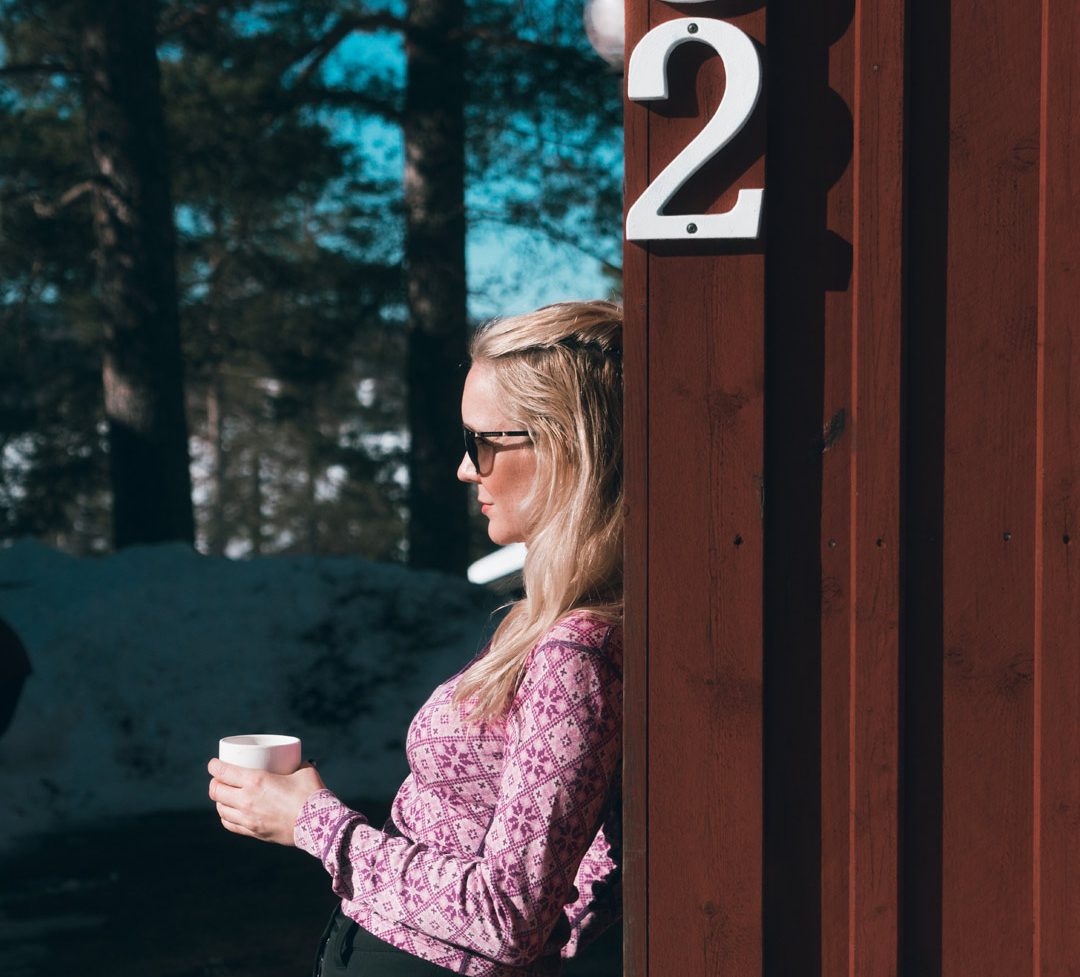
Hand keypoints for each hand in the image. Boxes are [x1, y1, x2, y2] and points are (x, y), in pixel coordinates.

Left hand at [208, 758, 325, 845]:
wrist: (318, 824)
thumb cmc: (312, 794)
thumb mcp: (303, 771)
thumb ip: (298, 765)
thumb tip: (300, 762)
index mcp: (256, 781)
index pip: (223, 772)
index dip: (214, 766)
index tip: (213, 763)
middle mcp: (247, 800)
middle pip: (216, 791)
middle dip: (214, 783)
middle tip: (219, 779)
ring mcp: (248, 818)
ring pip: (221, 809)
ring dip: (219, 800)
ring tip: (224, 795)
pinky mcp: (254, 832)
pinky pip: (230, 824)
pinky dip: (226, 817)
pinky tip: (230, 813)